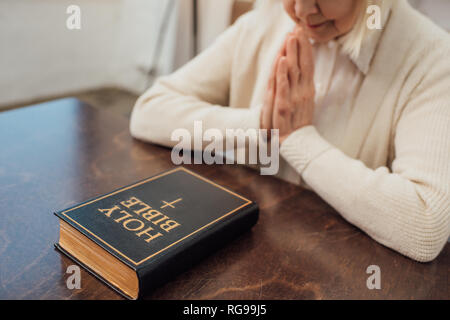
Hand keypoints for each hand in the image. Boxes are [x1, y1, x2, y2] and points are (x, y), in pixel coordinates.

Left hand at [260, 27, 314, 143]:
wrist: (296, 144)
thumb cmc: (298, 122)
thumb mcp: (304, 102)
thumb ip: (303, 85)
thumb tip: (303, 69)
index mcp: (308, 89)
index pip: (308, 64)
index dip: (306, 48)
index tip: (303, 33)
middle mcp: (303, 92)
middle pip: (302, 65)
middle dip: (300, 46)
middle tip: (297, 29)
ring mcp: (293, 99)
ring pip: (293, 73)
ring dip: (292, 55)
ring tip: (290, 39)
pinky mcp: (282, 107)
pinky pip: (282, 88)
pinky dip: (282, 74)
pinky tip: (282, 61)